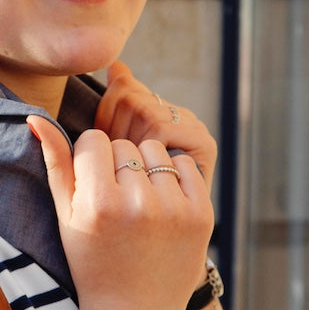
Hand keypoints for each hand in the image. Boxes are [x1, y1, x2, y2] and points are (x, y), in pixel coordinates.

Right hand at [28, 115, 213, 309]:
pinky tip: (161, 205)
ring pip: (154, 151)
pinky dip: (174, 177)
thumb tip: (35, 116)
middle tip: (116, 202)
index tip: (92, 188)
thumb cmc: (92, 262)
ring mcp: (173, 209)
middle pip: (124, 146)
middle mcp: (137, 204)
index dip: (90, 160)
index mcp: (98, 204)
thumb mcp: (65, 215)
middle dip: (117, 165)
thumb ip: (54, 162)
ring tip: (138, 202)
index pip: (94, 140)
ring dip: (145, 168)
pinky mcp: (201, 214)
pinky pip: (185, 165)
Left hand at [93, 61, 217, 190]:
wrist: (149, 246)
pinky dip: (147, 154)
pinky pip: (160, 133)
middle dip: (116, 136)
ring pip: (146, 114)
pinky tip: (147, 178)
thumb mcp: (109, 154)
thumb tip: (115, 63)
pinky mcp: (204, 147)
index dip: (104, 121)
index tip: (105, 153)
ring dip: (130, 147)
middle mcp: (180, 114)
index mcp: (158, 107)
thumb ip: (113, 107)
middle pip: (132, 100)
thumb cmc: (123, 200)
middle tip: (118, 171)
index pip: (121, 90)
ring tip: (133, 176)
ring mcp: (194, 128)